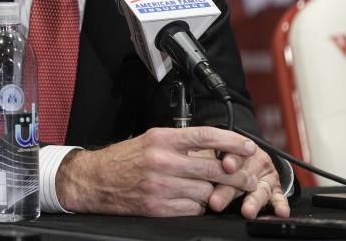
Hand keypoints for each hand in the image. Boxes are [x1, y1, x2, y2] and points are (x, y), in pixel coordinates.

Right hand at [54, 126, 264, 216]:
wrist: (96, 180)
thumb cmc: (126, 159)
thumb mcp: (153, 139)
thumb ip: (182, 143)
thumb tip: (217, 149)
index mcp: (163, 139)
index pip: (207, 136)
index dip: (233, 142)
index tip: (249, 148)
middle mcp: (163, 161)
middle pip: (214, 168)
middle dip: (237, 175)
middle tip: (249, 178)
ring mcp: (161, 186)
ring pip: (206, 192)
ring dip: (213, 193)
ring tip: (211, 190)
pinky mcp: (158, 208)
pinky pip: (192, 210)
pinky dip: (197, 207)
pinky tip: (191, 200)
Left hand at [207, 146, 289, 217]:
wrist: (250, 152)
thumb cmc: (228, 155)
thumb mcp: (218, 152)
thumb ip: (209, 160)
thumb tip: (194, 170)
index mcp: (235, 150)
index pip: (233, 153)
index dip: (230, 160)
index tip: (225, 165)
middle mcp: (252, 162)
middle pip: (241, 176)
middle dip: (228, 189)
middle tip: (216, 201)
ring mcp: (263, 176)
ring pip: (258, 189)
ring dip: (252, 201)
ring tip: (247, 210)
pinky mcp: (274, 188)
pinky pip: (278, 197)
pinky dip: (280, 204)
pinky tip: (281, 210)